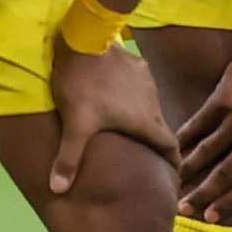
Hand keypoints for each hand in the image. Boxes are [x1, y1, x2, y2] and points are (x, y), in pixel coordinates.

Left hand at [44, 41, 182, 194]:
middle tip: (147, 158)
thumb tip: (57, 191)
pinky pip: (143, 89)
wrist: (85, 40)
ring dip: (144, 120)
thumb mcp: (74, 126)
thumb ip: (68, 160)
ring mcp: (148, 81)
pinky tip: (120, 101)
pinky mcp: (139, 65)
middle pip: (160, 128)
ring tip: (131, 130)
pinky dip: (136, 101)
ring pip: (151, 108)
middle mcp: (153, 102)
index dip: (174, 162)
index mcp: (145, 120)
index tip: (174, 175)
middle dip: (155, 144)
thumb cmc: (83, 87)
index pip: (170, 146)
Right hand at [176, 39, 231, 222]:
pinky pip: (199, 124)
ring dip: (188, 171)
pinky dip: (184, 139)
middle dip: (202, 195)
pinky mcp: (223, 99)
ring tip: (174, 185)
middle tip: (183, 209)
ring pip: (208, 152)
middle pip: (225, 174)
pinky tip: (173, 150)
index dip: (229, 203)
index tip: (211, 217)